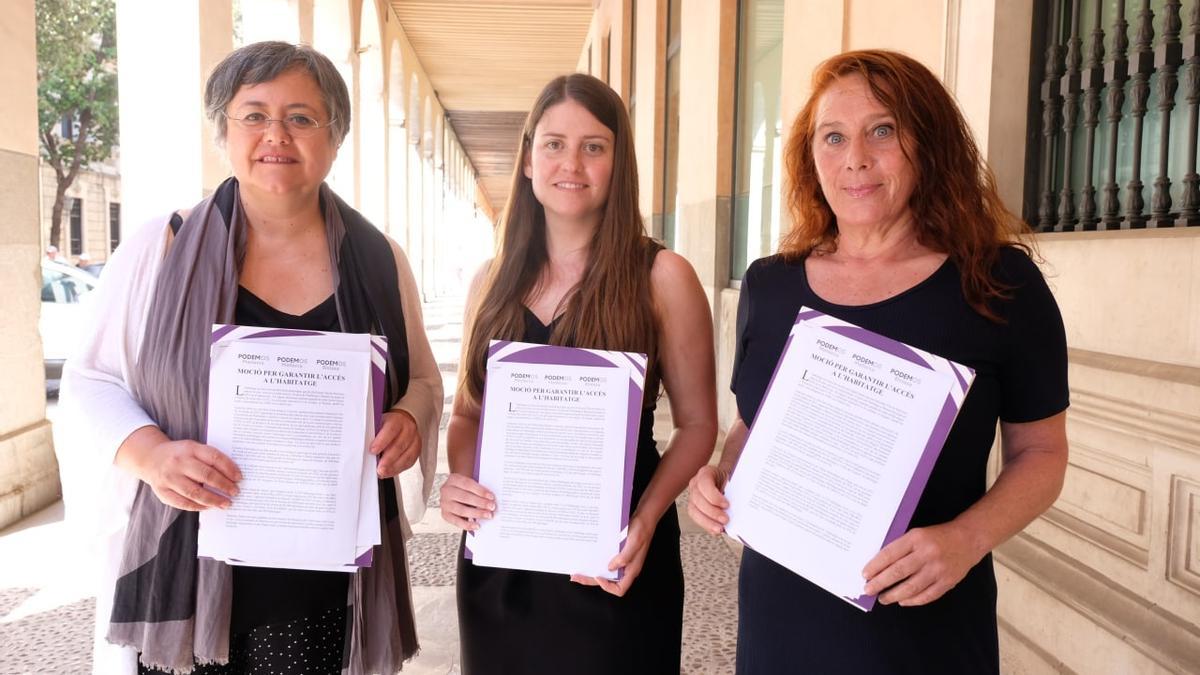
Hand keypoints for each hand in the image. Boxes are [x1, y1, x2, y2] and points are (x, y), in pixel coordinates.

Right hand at [143, 440, 241, 510]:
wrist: (151, 458)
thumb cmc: (180, 455)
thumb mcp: (193, 449)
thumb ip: (209, 459)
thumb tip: (232, 476)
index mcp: (190, 448)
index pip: (214, 458)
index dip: (229, 468)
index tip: (239, 478)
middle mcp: (178, 462)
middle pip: (206, 475)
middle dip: (224, 485)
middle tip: (235, 492)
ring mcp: (169, 478)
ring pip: (195, 492)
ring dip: (213, 500)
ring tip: (226, 503)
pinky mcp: (162, 491)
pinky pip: (183, 503)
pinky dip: (198, 507)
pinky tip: (209, 507)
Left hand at [370, 410, 420, 477]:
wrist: (403, 422)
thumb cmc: (388, 425)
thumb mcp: (379, 423)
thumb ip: (373, 433)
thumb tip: (364, 445)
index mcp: (397, 420)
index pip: (391, 430)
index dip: (382, 441)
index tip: (373, 451)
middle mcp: (408, 430)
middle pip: (399, 446)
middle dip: (388, 459)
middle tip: (379, 468)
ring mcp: (414, 440)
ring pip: (407, 456)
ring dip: (394, 467)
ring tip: (383, 473)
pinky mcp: (417, 450)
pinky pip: (410, 462)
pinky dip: (399, 468)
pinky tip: (391, 471)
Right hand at [439, 473, 494, 530]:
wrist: (455, 491)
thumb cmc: (466, 488)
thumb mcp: (470, 483)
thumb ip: (478, 489)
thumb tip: (491, 499)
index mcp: (453, 479)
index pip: (468, 484)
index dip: (480, 491)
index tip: (491, 497)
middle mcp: (446, 491)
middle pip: (464, 497)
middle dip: (480, 503)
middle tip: (492, 507)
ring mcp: (444, 503)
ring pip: (461, 510)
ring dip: (476, 513)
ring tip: (488, 515)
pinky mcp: (445, 514)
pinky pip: (456, 521)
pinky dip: (467, 525)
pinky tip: (477, 525)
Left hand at [571, 514, 653, 596]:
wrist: (645, 518)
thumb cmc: (642, 530)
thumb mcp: (634, 543)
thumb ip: (624, 557)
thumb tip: (610, 568)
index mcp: (632, 569)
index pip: (620, 589)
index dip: (607, 586)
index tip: (598, 576)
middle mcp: (627, 568)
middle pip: (608, 582)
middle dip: (591, 580)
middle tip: (576, 577)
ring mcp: (622, 562)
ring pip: (605, 572)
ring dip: (592, 572)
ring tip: (578, 570)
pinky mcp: (619, 554)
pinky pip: (606, 562)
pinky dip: (597, 562)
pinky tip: (589, 558)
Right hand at [686, 465, 729, 534]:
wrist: (728, 482)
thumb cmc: (731, 480)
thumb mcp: (734, 479)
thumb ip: (735, 488)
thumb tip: (741, 502)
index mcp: (706, 473)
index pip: (704, 483)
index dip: (714, 496)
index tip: (727, 505)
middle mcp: (696, 483)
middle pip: (698, 498)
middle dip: (712, 511)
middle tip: (725, 519)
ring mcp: (692, 496)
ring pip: (694, 510)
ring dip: (707, 521)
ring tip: (720, 528)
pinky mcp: (694, 507)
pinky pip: (696, 518)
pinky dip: (706, 525)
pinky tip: (715, 530)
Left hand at [862, 522, 982, 605]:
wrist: (968, 540)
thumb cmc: (937, 537)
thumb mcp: (917, 534)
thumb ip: (901, 547)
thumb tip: (879, 567)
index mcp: (916, 538)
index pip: (890, 554)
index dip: (875, 566)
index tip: (865, 574)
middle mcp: (927, 554)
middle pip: (898, 572)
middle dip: (880, 583)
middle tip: (868, 590)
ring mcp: (938, 569)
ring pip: (911, 587)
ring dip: (894, 595)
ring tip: (883, 598)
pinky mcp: (948, 581)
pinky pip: (927, 595)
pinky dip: (913, 601)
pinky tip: (902, 601)